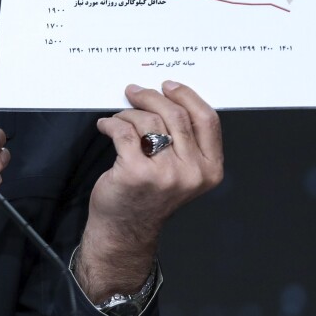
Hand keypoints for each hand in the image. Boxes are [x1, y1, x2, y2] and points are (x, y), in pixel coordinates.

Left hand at [76, 81, 223, 300]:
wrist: (125, 229)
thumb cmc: (149, 196)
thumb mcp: (181, 171)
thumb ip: (183, 141)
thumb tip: (165, 98)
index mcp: (210, 169)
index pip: (207, 120)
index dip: (187, 96)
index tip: (168, 86)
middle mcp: (192, 172)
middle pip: (175, 115)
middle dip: (151, 97)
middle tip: (134, 92)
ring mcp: (165, 174)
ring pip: (148, 121)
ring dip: (128, 114)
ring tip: (118, 119)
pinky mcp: (136, 173)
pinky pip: (124, 132)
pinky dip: (111, 124)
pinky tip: (106, 126)